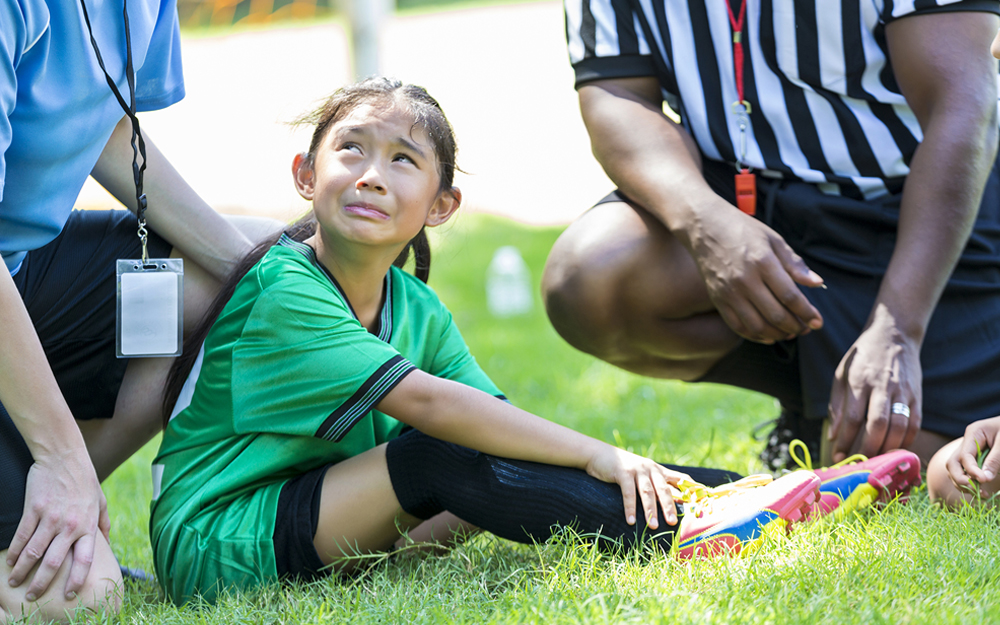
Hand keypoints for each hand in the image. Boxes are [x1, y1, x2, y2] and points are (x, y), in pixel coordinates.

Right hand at [6, 452, 109, 601]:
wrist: (64, 457)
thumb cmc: (85, 480)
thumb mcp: (101, 501)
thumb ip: (103, 524)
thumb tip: (108, 544)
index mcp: (88, 525)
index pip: (85, 559)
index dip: (77, 579)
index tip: (69, 594)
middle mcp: (69, 525)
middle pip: (55, 563)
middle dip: (42, 583)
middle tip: (33, 596)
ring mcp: (50, 518)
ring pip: (33, 553)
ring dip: (22, 571)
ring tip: (15, 582)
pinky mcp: (33, 510)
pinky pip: (21, 536)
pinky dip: (13, 552)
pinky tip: (10, 561)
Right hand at [585, 445, 688, 529]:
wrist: (600, 454)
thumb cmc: (624, 469)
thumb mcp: (644, 474)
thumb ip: (657, 484)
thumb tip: (675, 502)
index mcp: (659, 471)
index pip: (681, 479)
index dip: (692, 490)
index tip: (702, 503)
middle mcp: (651, 469)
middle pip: (664, 489)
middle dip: (670, 506)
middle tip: (673, 522)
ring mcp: (637, 470)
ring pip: (647, 492)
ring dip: (650, 510)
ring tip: (653, 526)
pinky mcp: (622, 473)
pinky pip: (628, 492)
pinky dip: (630, 507)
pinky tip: (630, 520)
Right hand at [684, 202, 824, 342]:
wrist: (705, 227)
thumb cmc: (743, 230)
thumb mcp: (773, 240)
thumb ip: (795, 264)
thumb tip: (817, 283)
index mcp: (762, 262)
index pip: (790, 296)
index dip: (807, 313)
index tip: (817, 322)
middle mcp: (745, 280)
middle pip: (775, 314)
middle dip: (796, 326)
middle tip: (806, 328)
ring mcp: (729, 292)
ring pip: (757, 326)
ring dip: (777, 335)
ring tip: (789, 333)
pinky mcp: (717, 299)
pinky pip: (737, 326)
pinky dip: (755, 336)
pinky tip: (768, 336)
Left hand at [828, 309, 922, 461]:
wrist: (894, 335)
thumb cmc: (863, 358)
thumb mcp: (841, 373)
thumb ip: (837, 404)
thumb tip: (833, 435)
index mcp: (859, 381)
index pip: (854, 417)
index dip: (846, 440)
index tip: (838, 455)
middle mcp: (882, 387)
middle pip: (878, 425)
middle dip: (869, 449)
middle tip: (860, 463)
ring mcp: (902, 391)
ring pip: (899, 426)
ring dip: (888, 448)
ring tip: (877, 460)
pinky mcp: (917, 395)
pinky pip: (914, 423)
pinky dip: (905, 440)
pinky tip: (895, 449)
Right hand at [946, 416, 999, 489]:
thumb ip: (994, 460)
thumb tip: (985, 479)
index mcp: (973, 433)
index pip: (964, 456)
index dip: (971, 470)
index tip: (983, 481)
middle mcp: (967, 443)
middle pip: (952, 463)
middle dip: (960, 479)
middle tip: (976, 491)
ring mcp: (968, 451)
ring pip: (955, 470)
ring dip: (964, 484)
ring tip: (981, 494)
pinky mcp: (974, 459)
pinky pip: (965, 472)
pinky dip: (970, 483)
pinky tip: (981, 491)